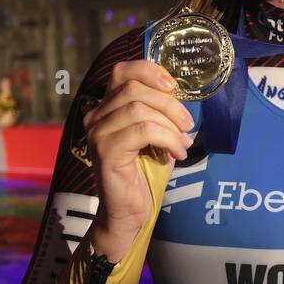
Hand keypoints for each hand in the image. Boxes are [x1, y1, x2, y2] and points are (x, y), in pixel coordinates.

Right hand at [82, 60, 193, 259]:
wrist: (128, 212)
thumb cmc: (144, 172)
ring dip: (170, 124)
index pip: (121, 70)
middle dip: (169, 103)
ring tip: (184, 142)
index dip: (150, 71)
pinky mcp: (105, 151)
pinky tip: (178, 153)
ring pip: (139, 108)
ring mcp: (97, 133)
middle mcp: (95, 116)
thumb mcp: (155, 134)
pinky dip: (167, 138)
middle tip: (188, 125)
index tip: (175, 87)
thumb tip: (182, 93)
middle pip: (134, 88)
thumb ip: (159, 110)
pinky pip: (143, 131)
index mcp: (106, 107)